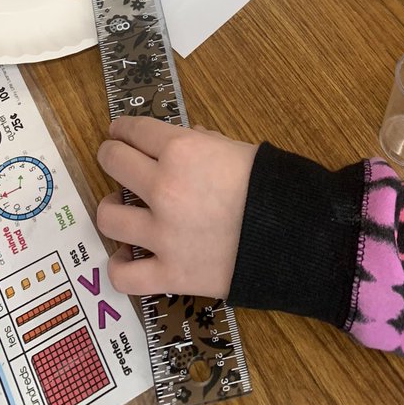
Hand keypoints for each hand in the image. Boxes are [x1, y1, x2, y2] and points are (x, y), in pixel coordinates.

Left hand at [96, 118, 256, 298]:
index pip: (134, 130)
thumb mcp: (236, 149)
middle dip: (111, 156)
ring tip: (121, 210)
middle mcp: (164, 188)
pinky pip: (125, 275)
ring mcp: (163, 234)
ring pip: (108, 217)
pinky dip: (120, 267)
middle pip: (113, 162)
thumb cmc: (269, 186)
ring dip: (111, 209)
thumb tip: (187, 136)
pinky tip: (126, 258)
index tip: (119, 132)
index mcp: (181, 150)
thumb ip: (204, 142)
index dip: (122, 129)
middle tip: (115, 160)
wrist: (295, 236)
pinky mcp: (170, 274)